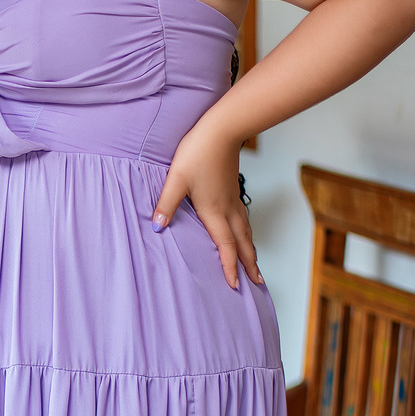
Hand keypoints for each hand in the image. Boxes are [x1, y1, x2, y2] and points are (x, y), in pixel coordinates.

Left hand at [152, 121, 262, 290]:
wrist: (222, 129)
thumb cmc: (198, 152)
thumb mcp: (176, 179)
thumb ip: (166, 204)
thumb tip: (156, 227)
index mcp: (214, 211)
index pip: (226, 247)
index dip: (230, 267)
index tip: (234, 286)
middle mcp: (228, 209)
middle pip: (243, 243)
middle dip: (250, 265)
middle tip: (258, 283)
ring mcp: (232, 199)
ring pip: (246, 231)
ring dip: (251, 250)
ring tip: (255, 264)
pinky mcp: (232, 189)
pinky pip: (243, 219)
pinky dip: (247, 233)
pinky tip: (244, 233)